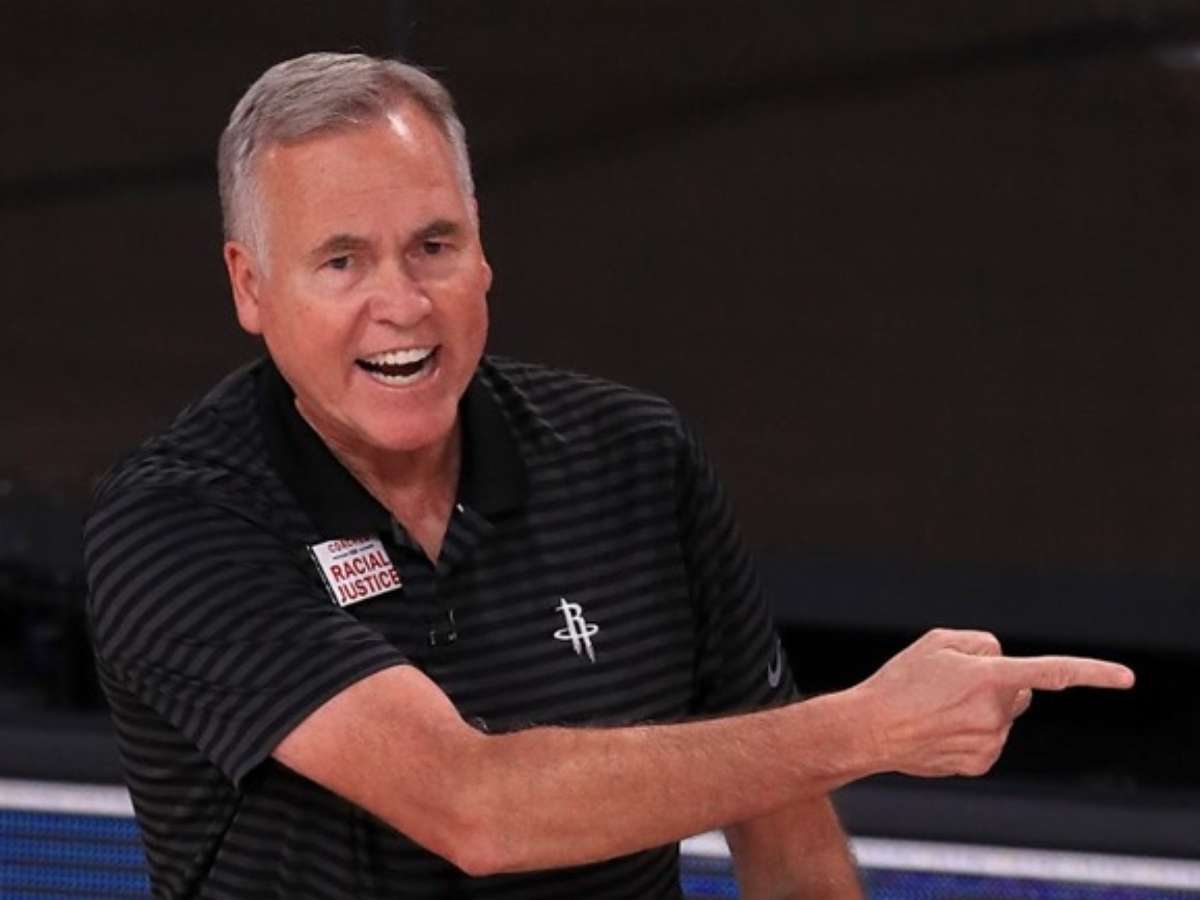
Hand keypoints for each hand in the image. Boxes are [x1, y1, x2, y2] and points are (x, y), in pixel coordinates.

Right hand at [853, 628, 1134, 777]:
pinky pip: (991, 740)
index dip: (1092, 673)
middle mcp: (995, 713)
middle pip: (1020, 691)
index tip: (1126, 678)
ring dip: (982, 710)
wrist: (870, 730)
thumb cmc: (900, 681)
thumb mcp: (935, 641)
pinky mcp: (980, 764)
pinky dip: (973, 732)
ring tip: (938, 710)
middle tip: (954, 685)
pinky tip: (941, 730)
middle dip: (1000, 685)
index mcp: (988, 678)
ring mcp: (990, 742)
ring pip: (1003, 718)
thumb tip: (1002, 658)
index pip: (1051, 672)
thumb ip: (980, 642)